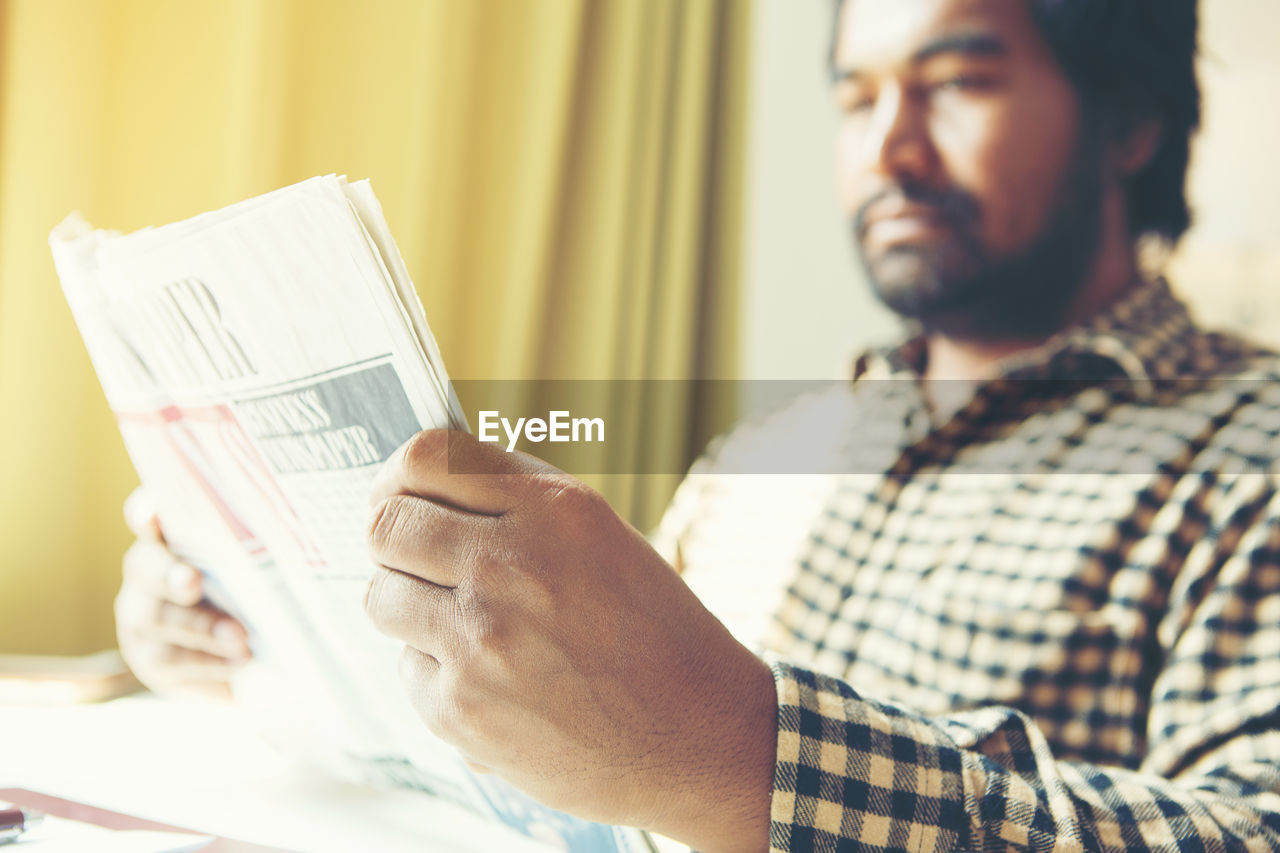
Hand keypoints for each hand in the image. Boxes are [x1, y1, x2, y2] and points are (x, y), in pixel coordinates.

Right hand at [115, 487, 252, 699]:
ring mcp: (142, 615)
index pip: (147, 513)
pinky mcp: (150, 658)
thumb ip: (256, 547)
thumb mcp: (255, 564)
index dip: (146, 511)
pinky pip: (171, 660)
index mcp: (171, 536)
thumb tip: (293, 537)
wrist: (243, 649)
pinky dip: (208, 662)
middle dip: (170, 573)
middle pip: (144, 566)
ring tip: (241, 639)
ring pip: (157, 619)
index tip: (153, 512)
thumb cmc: (251, 587)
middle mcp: (147, 570)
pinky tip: (239, 661)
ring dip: (201, 628)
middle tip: (193, 581)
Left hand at [364, 431, 776, 852]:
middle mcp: (511, 565)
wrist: (700, 739)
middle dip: (393, 543)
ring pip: (381, 598)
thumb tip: (425, 489)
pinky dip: (437, 675)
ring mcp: (480, 640)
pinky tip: (494, 685)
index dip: (395, 478)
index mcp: (555, 509)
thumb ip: (518, 504)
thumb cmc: (656, 633)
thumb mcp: (603, 538)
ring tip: (464, 628)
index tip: (397, 495)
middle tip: (414, 563)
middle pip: (386, 527)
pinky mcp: (460, 709)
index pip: (425, 458)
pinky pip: (408, 670)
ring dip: (410, 608)